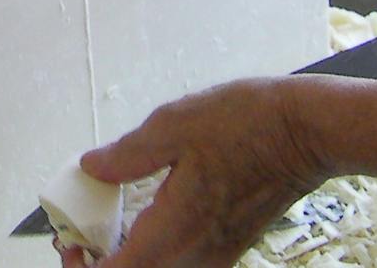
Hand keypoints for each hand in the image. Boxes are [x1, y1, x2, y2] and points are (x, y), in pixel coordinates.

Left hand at [60, 77, 325, 267]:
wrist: (307, 132)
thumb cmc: (247, 124)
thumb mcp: (174, 125)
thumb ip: (127, 154)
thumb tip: (91, 168)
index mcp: (173, 233)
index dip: (82, 267)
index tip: (68, 240)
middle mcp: (193, 257)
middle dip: (98, 265)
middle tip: (79, 234)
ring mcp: (214, 256)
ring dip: (125, 260)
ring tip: (106, 226)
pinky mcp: (228, 247)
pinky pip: (178, 264)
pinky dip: (151, 252)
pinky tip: (143, 220)